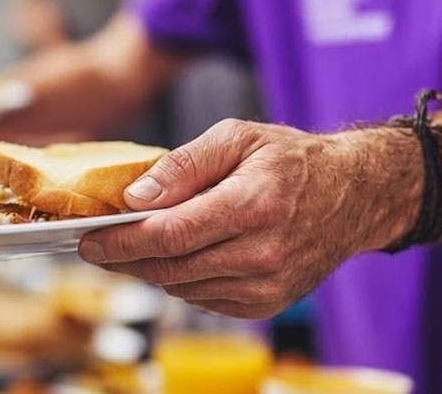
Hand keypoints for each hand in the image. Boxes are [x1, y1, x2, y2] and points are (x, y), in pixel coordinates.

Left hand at [78, 119, 420, 318]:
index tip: (87, 241)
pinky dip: (182, 280)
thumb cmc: (292, 160)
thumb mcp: (237, 137)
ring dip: (151, 269)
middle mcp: (262, 253)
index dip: (121, 242)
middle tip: (96, 246)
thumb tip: (136, 196)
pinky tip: (179, 256)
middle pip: (169, 267)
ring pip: (182, 287)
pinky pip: (204, 299)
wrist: (353, 195)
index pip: (170, 235)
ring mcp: (267, 285)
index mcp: (253, 205)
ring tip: (134, 246)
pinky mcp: (268, 303)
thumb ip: (182, 164)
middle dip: (124, 259)